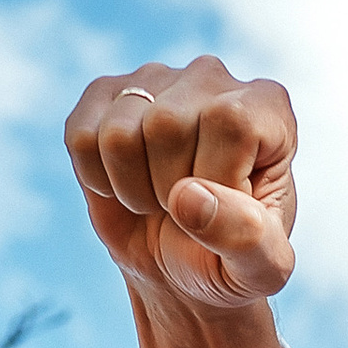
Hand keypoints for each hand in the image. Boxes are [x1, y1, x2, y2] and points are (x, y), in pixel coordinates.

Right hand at [66, 58, 298, 316]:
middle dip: (171, 192)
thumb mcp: (260, 270)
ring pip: (119, 134)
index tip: (227, 210)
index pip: (229, 122)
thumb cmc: (232, 263)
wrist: (183, 271)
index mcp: (267, 106)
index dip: (217, 181)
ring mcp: (155, 76)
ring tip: (159, 199)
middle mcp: (212, 76)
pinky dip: (98, 180)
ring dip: (133, 190)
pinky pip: (80, 137)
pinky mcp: (105, 92)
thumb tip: (187, 197)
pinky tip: (126, 185)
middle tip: (189, 212)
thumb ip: (248, 239)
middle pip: (166, 125)